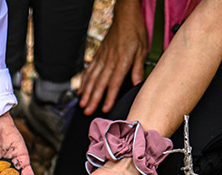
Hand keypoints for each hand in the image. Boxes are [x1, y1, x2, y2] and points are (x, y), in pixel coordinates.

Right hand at [78, 0, 147, 114]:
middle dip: (93, 99)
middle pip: (100, 84)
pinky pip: (89, 70)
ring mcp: (102, 58)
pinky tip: (80, 90)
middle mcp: (109, 61)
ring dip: (86, 92)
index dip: (109, 97)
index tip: (105, 108)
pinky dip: (84, 81)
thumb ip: (138, 68)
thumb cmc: (135, 33)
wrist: (125, 16)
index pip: (114, 83)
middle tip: (88, 111)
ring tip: (82, 104)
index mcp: (122, 61)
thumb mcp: (142, 50)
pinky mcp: (98, 56)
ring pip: (92, 78)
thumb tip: (138, 84)